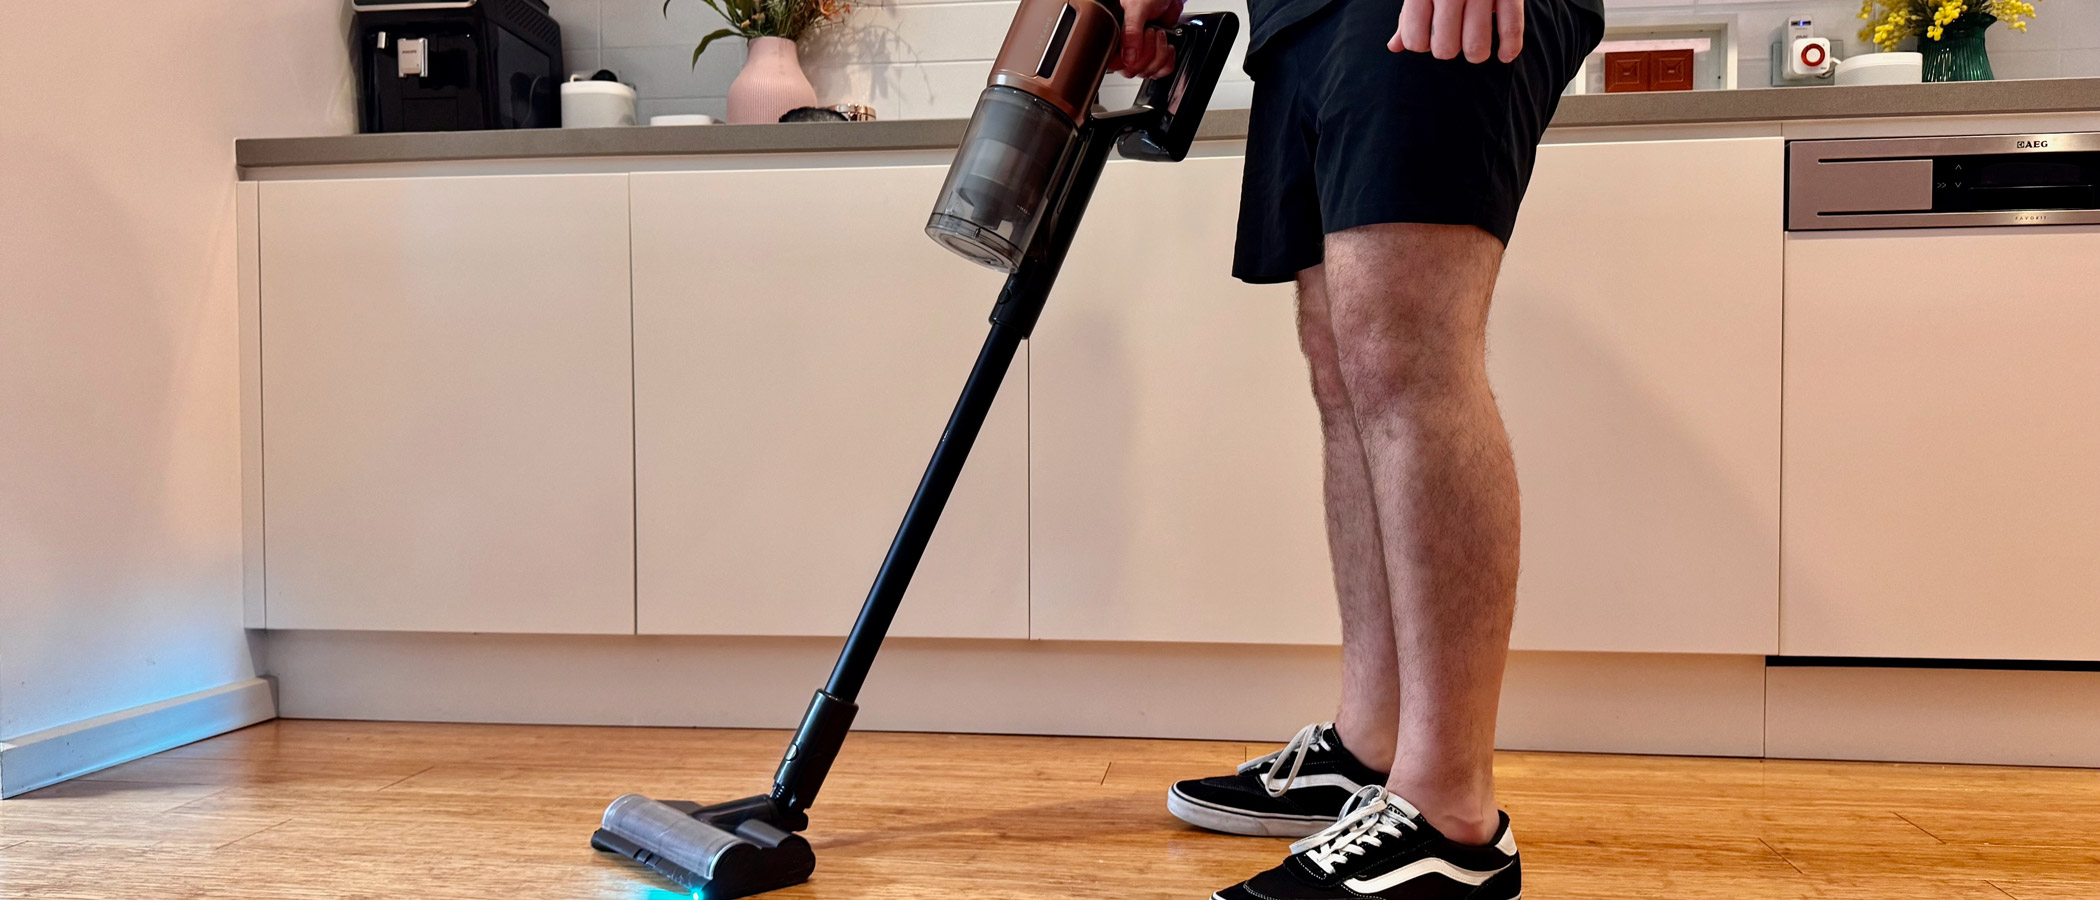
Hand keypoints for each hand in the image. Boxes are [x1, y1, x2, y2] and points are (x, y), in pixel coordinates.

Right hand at [1115, 0, 1184, 78]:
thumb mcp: (1136, 8)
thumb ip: (1131, 32)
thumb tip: (1128, 58)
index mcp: (1113, 37)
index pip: (1114, 64)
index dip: (1128, 60)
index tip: (1138, 44)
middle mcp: (1125, 48)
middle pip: (1132, 71)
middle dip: (1147, 54)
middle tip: (1151, 32)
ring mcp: (1141, 53)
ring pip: (1148, 72)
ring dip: (1159, 55)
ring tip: (1160, 34)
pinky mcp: (1155, 54)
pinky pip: (1161, 70)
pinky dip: (1168, 61)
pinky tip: (1167, 46)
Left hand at [1389, 0, 1522, 63]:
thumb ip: (1408, 16)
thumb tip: (1395, 47)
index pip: (1416, 40)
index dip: (1420, 44)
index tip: (1427, 36)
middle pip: (1445, 48)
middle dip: (1447, 50)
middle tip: (1452, 37)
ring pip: (1476, 45)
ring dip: (1475, 53)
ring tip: (1474, 47)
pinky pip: (1511, 30)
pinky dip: (1509, 49)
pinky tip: (1504, 55)